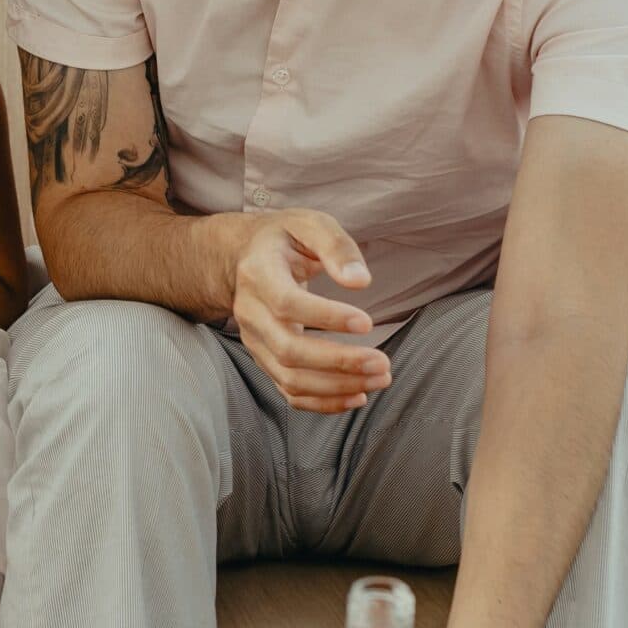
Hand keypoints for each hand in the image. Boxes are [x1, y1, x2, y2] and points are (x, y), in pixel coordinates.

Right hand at [229, 208, 390, 414]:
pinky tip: (358, 396)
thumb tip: (360, 281)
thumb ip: (336, 246)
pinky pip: (289, 392)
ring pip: (289, 378)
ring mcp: (254, 340)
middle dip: (339, 362)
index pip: (287, 303)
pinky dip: (324, 403)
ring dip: (337, 386)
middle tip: (383, 362)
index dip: (326, 318)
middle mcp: (249, 312)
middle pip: (288, 350)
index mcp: (258, 274)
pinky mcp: (265, 358)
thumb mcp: (309, 224)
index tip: (367, 323)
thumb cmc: (285, 238)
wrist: (245, 256)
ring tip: (380, 378)